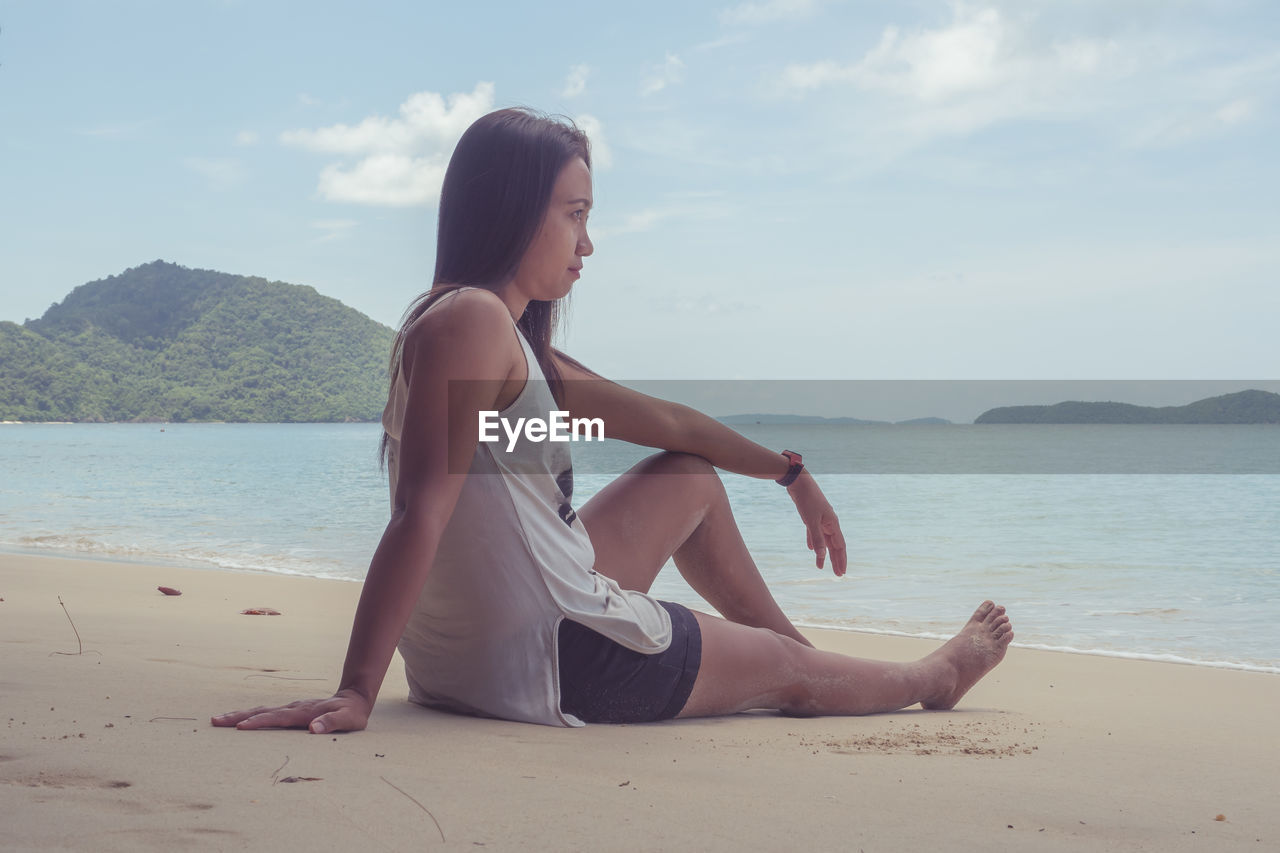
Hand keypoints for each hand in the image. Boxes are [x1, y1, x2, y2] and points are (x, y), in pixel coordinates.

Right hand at [211, 689, 371, 733]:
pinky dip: (250, 715)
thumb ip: (332, 723)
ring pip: (261, 710)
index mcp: (303, 712)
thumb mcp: (348, 720)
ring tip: (219, 719)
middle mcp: (293, 708)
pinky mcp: (291, 711)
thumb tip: (314, 728)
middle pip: (261, 711)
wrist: (355, 697)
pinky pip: (266, 713)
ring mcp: (291, 708)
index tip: (240, 727)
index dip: (258, 722)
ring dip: (239, 715)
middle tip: (215, 721)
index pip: (276, 718)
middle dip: (237, 716)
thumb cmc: (352, 713)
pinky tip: (241, 720)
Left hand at [786, 470, 847, 575]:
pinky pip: (814, 533)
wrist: (799, 483)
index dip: (841, 560)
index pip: (840, 546)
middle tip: (837, 575)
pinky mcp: (811, 517)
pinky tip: (811, 549)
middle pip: (834, 545)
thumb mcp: (811, 521)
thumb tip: (821, 555)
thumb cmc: (807, 500)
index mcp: (833, 524)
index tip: (841, 573)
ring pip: (824, 540)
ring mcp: (821, 520)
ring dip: (823, 553)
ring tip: (821, 566)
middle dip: (835, 560)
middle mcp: (829, 523)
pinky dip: (814, 541)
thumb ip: (816, 538)